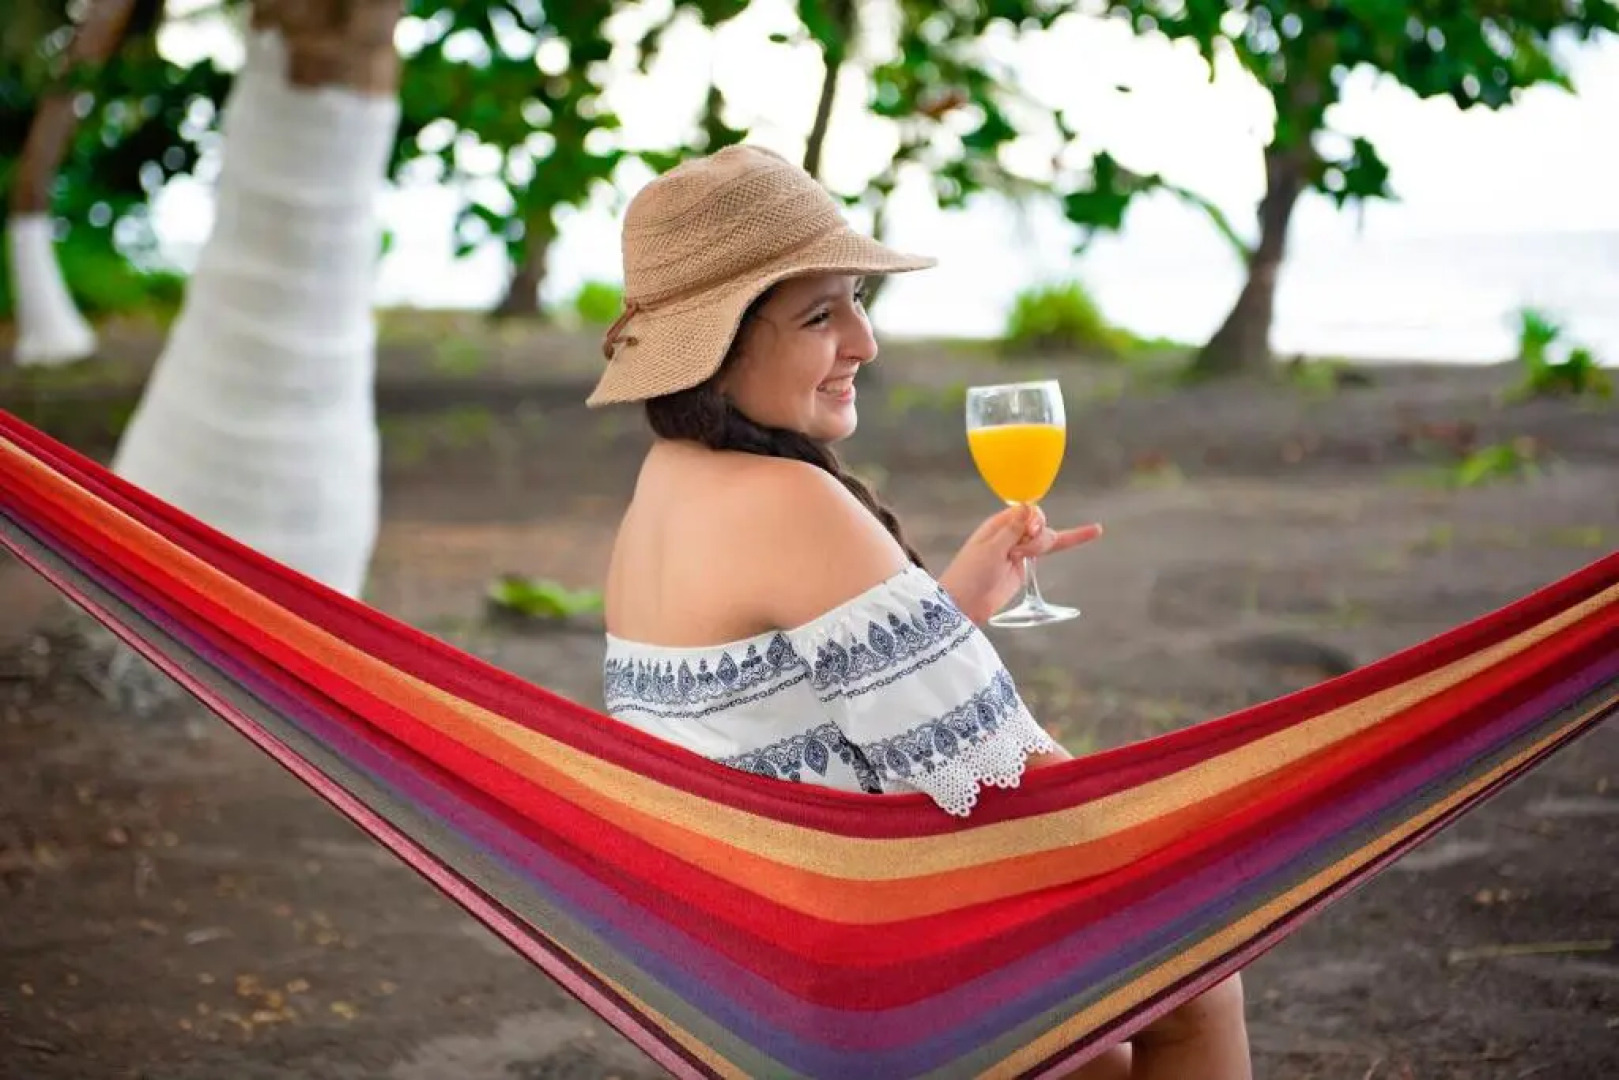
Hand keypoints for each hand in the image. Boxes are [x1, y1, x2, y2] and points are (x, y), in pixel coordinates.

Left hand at [939, 504, 1102, 624]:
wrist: (964, 605)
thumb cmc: (970, 575)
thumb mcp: (990, 549)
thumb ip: (1012, 529)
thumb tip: (1028, 505)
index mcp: (998, 524)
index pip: (1027, 510)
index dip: (1033, 520)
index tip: (1028, 533)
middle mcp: (1011, 533)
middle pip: (1039, 524)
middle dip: (1036, 538)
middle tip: (1017, 553)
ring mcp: (1020, 549)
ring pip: (1045, 539)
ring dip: (1038, 548)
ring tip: (1017, 560)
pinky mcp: (1025, 565)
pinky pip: (1049, 551)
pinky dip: (1071, 541)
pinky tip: (1094, 531)